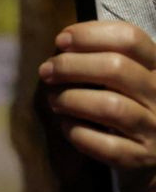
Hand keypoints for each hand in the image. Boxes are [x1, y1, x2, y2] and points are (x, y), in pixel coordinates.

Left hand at [39, 20, 155, 191]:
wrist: (150, 152)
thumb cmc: (125, 101)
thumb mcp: (123, 74)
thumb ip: (99, 55)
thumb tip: (62, 44)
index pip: (130, 38)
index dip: (90, 34)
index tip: (60, 41)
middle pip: (116, 68)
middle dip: (71, 66)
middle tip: (47, 71)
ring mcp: (155, 128)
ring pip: (111, 106)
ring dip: (71, 99)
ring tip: (53, 99)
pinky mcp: (141, 157)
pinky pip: (105, 145)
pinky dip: (77, 132)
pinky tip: (66, 125)